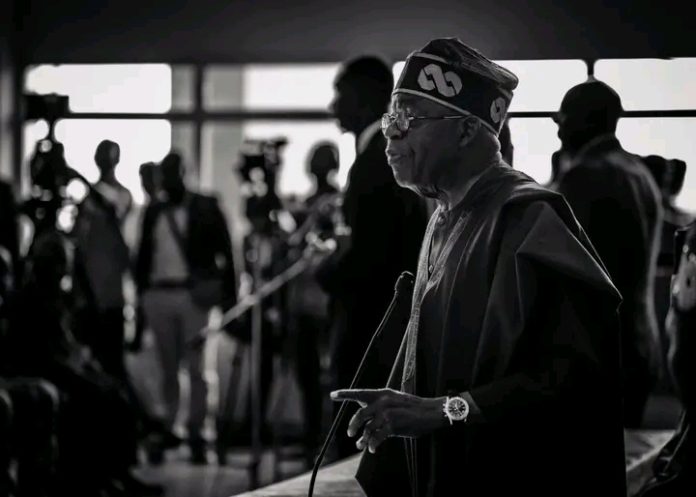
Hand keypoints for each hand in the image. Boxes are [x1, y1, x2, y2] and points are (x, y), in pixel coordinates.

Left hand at [330, 388, 446, 453]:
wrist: (430, 412)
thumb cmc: (413, 408)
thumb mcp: (395, 401)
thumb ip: (380, 408)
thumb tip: (365, 424)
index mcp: (382, 393)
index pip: (360, 393)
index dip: (345, 394)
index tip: (332, 395)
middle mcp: (382, 401)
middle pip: (360, 415)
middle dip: (353, 426)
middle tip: (350, 434)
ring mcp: (387, 413)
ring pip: (368, 429)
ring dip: (363, 439)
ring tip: (360, 445)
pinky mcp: (393, 425)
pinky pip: (377, 438)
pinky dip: (373, 445)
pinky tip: (373, 449)